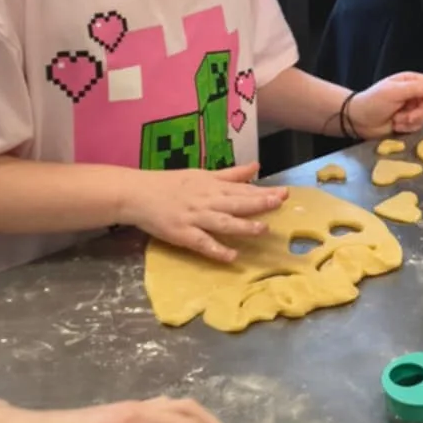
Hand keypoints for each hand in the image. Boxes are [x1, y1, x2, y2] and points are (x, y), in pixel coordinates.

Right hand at [118, 163, 286, 263]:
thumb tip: (257, 166)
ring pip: (222, 222)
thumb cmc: (171, 184)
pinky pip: (201, 242)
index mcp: (212, 185)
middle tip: (279, 202)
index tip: (285, 193)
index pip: (242, 189)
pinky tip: (232, 256)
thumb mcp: (203, 175)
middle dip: (258, 202)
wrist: (137, 193)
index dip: (264, 191)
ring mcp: (194, 217)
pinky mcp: (182, 234)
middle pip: (236, 202)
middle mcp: (206, 200)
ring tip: (262, 229)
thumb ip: (231, 174)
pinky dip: (216, 249)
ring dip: (242, 226)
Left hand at [350, 73, 422, 137]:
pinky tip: (395, 125)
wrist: (358, 120)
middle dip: (420, 113)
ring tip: (396, 120)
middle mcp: (413, 94)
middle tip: (407, 117)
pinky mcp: (408, 122)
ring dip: (411, 121)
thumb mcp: (394, 92)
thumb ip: (415, 88)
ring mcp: (411, 108)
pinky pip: (417, 126)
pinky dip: (407, 127)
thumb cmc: (373, 102)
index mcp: (410, 81)